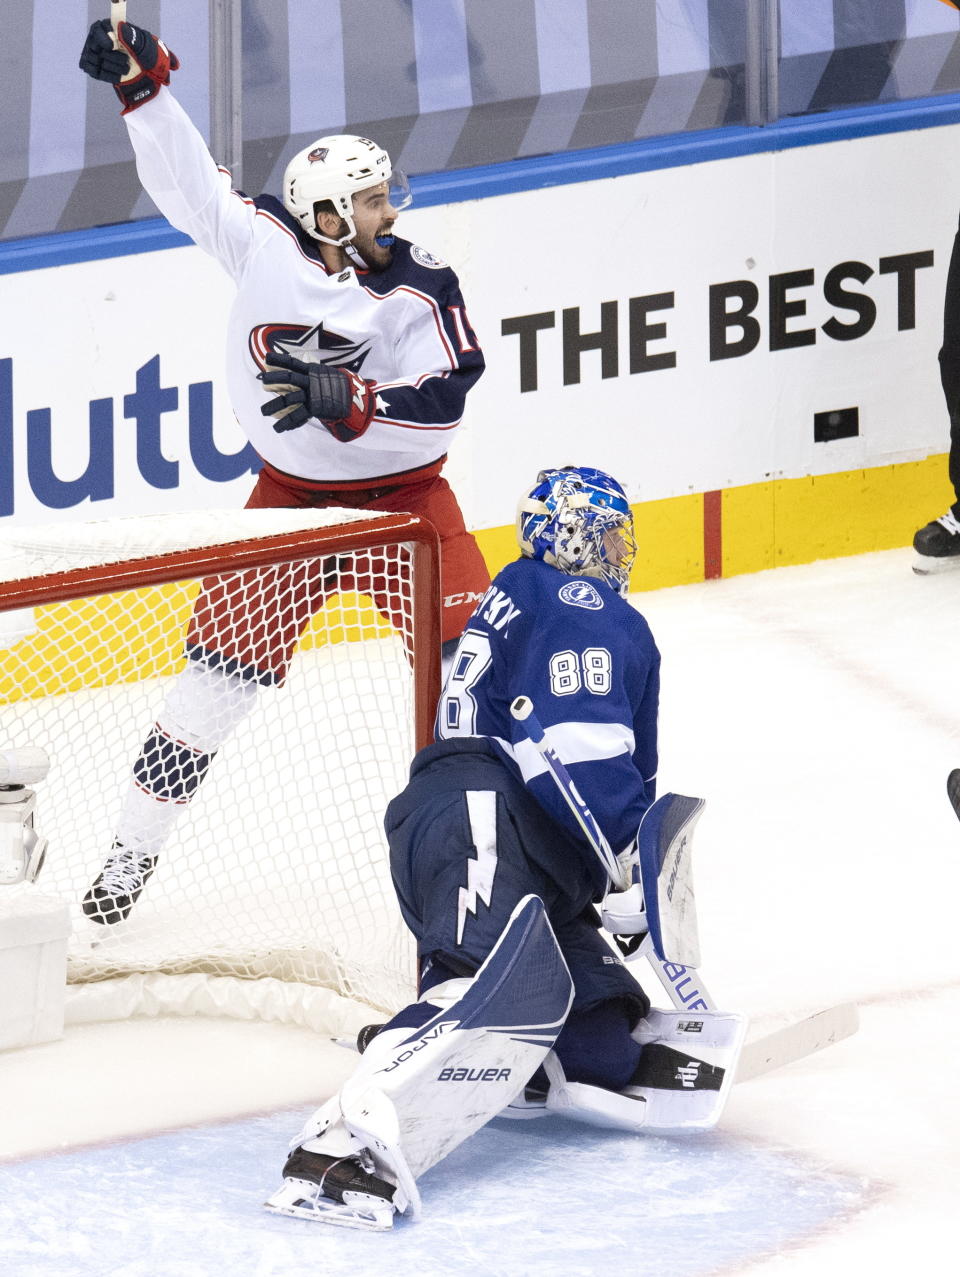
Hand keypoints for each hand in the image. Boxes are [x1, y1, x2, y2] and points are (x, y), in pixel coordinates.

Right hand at [79, 20, 178, 113]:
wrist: (149, 75)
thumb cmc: (147, 56)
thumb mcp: (144, 47)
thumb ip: (132, 37)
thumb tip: (119, 28)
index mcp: (111, 28)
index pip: (97, 29)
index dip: (102, 38)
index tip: (112, 46)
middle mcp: (100, 39)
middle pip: (95, 47)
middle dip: (112, 57)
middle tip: (126, 61)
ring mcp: (96, 53)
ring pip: (95, 60)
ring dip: (113, 67)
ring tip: (126, 69)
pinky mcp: (96, 68)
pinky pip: (94, 71)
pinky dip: (108, 75)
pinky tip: (119, 77)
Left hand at [259, 353, 376, 440]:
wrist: (356, 400)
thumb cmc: (340, 388)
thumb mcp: (327, 376)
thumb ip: (314, 376)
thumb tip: (302, 373)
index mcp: (312, 371)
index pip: (293, 363)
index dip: (279, 360)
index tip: (266, 358)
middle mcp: (311, 382)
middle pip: (288, 378)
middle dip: (273, 379)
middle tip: (261, 381)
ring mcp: (312, 395)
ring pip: (288, 399)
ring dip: (274, 406)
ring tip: (263, 412)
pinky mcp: (315, 409)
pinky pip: (297, 416)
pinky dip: (287, 423)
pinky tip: (278, 429)